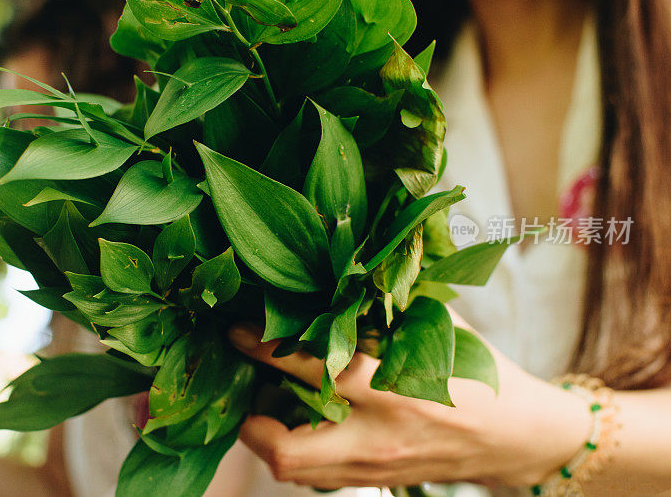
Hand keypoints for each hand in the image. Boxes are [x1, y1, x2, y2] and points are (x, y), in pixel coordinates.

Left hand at [228, 314, 591, 489]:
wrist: (518, 438)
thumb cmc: (480, 375)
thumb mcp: (438, 330)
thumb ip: (384, 311)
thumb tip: (329, 282)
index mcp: (394, 388)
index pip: (312, 369)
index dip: (264, 349)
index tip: (238, 331)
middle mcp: (378, 437)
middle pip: (287, 451)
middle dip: (250, 423)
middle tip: (244, 390)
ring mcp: (375, 468)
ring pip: (298, 472)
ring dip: (271, 439)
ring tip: (267, 402)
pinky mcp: (377, 483)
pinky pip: (321, 476)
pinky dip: (301, 451)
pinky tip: (306, 421)